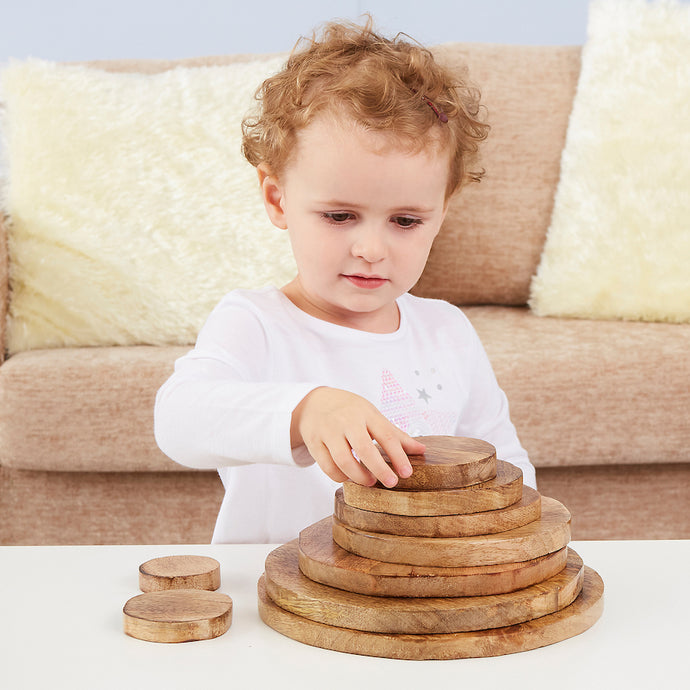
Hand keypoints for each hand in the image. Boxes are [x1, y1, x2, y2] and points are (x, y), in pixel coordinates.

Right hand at [291, 387, 424, 486]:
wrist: (313, 403)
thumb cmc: (349, 410)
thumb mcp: (372, 415)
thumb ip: (395, 434)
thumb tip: (421, 450)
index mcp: (365, 413)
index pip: (385, 435)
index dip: (398, 455)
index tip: (407, 473)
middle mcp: (346, 421)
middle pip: (364, 449)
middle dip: (379, 468)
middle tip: (391, 482)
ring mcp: (328, 432)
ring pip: (343, 460)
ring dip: (359, 476)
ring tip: (370, 482)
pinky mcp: (315, 443)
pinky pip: (328, 466)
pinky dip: (340, 477)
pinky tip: (350, 478)